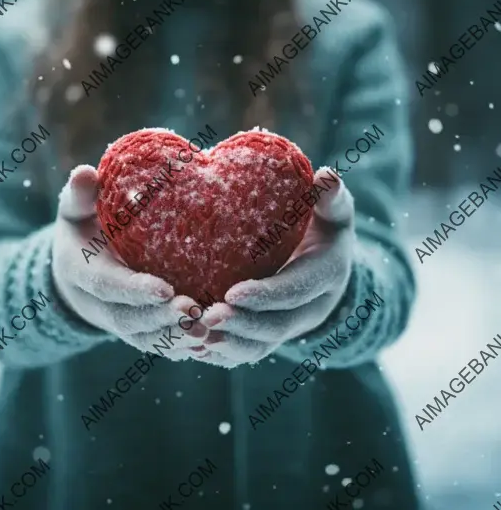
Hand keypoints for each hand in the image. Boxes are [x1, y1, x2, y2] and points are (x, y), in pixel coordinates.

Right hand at [52, 165, 209, 359]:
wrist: (76, 269)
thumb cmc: (82, 230)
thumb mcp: (75, 211)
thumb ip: (80, 196)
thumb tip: (86, 172)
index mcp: (81, 271)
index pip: (107, 285)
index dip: (134, 289)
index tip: (164, 289)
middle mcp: (98, 303)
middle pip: (128, 319)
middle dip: (160, 319)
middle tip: (194, 311)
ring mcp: (116, 320)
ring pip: (144, 338)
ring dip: (175, 339)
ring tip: (208, 331)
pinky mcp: (134, 330)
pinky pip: (156, 345)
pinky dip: (180, 348)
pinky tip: (209, 342)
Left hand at [195, 167, 355, 367]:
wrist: (330, 264)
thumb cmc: (325, 228)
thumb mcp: (335, 212)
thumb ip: (331, 198)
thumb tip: (326, 176)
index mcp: (325, 276)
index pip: (295, 291)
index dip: (266, 295)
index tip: (233, 292)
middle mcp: (310, 308)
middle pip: (277, 326)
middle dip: (242, 324)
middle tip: (206, 316)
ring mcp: (291, 325)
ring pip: (261, 346)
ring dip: (228, 344)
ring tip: (195, 334)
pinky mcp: (272, 333)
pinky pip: (250, 351)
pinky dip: (224, 352)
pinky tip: (196, 346)